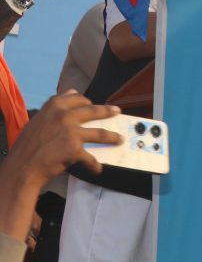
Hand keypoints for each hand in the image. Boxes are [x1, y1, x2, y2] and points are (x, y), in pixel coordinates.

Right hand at [7, 91, 121, 187]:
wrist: (22, 166)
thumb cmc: (27, 144)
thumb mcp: (38, 119)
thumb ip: (54, 106)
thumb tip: (72, 91)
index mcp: (54, 106)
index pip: (77, 98)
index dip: (86, 101)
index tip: (92, 104)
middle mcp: (64, 116)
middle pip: (93, 111)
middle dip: (108, 111)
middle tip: (117, 111)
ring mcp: (71, 132)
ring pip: (100, 133)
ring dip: (112, 137)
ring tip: (119, 139)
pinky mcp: (75, 149)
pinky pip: (90, 158)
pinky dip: (94, 165)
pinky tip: (97, 169)